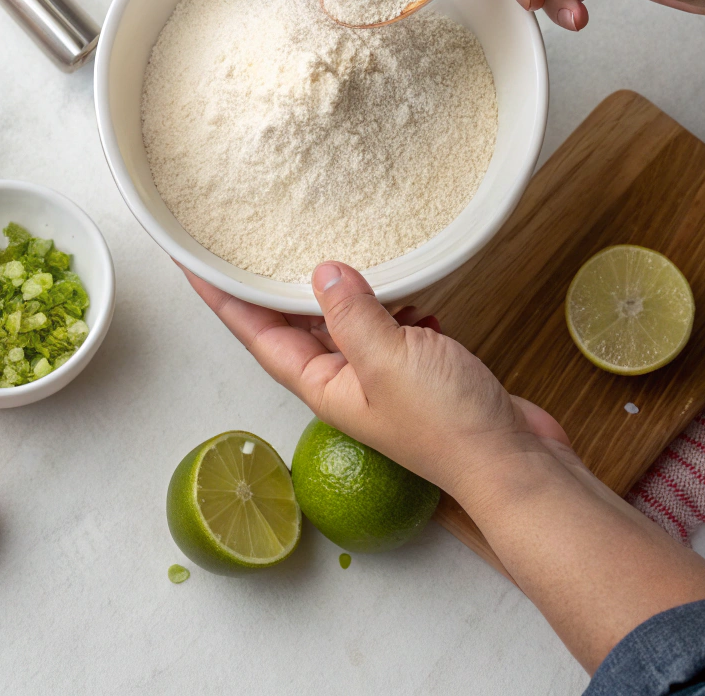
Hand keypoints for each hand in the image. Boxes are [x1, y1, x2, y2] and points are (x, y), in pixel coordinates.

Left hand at [183, 258, 569, 500]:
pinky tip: (404, 284)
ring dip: (336, 288)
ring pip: (343, 320)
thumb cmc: (448, 426)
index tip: (191, 263)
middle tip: (247, 239)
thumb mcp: (388, 359)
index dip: (222, 297)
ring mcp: (381, 374)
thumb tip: (323, 272)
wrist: (512, 465)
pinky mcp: (418, 368)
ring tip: (326, 247)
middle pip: (292, 323)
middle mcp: (343, 380)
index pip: (256, 333)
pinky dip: (391, 300)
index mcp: (321, 383)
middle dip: (270, 284)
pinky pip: (389, 324)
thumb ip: (351, 314)